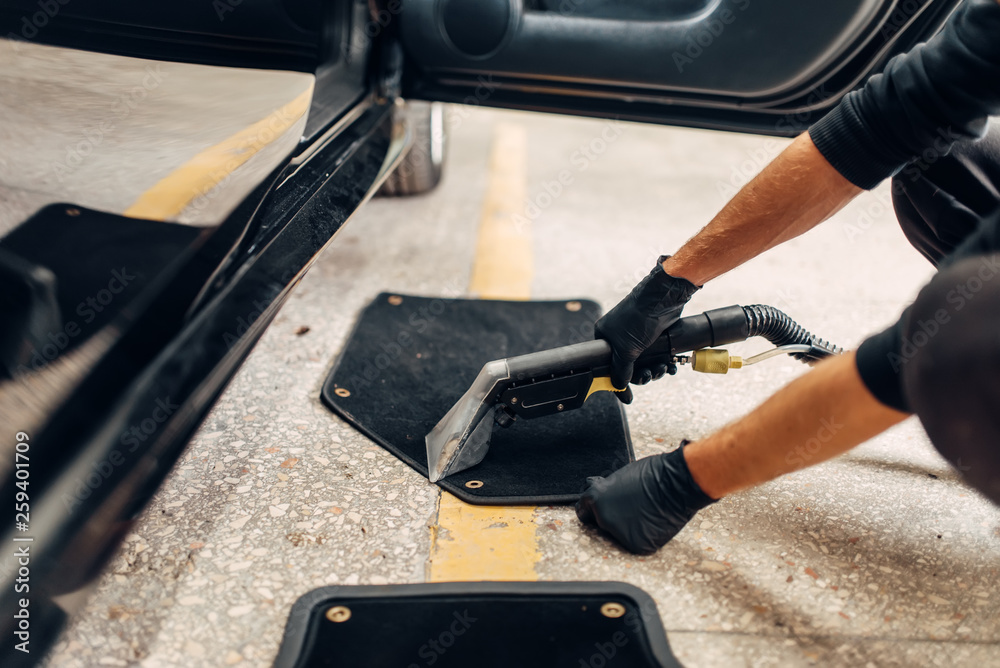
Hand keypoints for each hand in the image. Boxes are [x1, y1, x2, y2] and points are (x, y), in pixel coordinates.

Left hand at [576, 444, 715, 554]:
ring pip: (619, 534)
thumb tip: (605, 500)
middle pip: (601, 523)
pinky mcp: (637, 545)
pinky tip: (654, 521)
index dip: (593, 510)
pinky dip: (644, 535)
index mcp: (596, 499)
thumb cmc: (653, 473)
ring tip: (645, 512)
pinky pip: (636, 542)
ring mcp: (619, 534)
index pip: (583, 511)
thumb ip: (608, 492)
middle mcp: (603, 518)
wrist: (677, 483)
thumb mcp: (621, 477)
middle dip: (612, 518)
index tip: (599, 511)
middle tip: (629, 508)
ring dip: (629, 527)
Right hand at [595, 256, 698, 389]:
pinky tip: (670, 365)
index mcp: (605, 337)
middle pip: (628, 367)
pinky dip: (663, 363)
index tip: (627, 395)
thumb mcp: (626, 350)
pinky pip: (656, 356)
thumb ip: (621, 370)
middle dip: (642, 375)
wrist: (662, 299)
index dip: (618, 381)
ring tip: (663, 368)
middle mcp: (619, 337)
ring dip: (655, 370)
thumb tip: (619, 385)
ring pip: (644, 363)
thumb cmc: (638, 318)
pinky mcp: (653, 336)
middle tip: (650, 375)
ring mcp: (637, 336)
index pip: (608, 365)